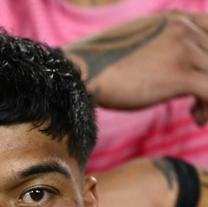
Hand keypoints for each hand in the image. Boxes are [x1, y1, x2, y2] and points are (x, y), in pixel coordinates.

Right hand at [66, 12, 207, 119]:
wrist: (80, 72)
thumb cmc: (101, 64)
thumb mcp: (139, 42)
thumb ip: (162, 43)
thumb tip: (168, 63)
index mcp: (177, 18)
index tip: (202, 78)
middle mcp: (185, 29)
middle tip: (199, 103)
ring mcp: (184, 50)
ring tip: (198, 115)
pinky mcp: (179, 75)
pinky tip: (196, 118)